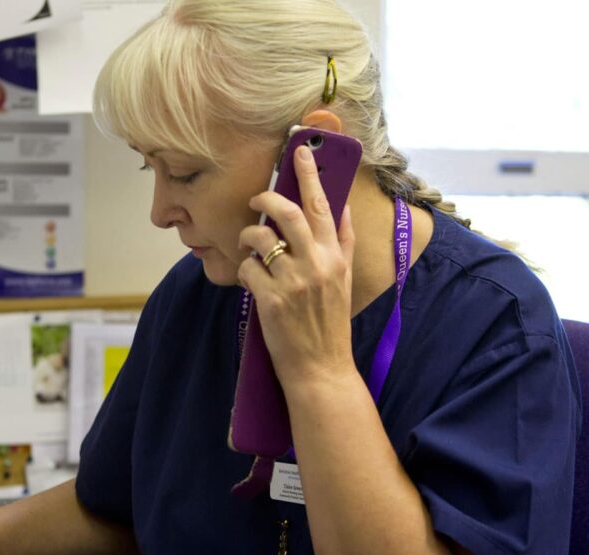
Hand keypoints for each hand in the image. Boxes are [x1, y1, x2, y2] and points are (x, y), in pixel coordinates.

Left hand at [237, 145, 357, 383]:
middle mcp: (316, 264)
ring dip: (249, 237)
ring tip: (251, 248)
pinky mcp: (271, 300)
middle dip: (264, 198)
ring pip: (260, 237)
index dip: (308, 175)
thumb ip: (343, 242)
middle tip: (255, 199)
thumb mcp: (344, 279)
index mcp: (335, 257)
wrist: (321, 369)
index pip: (322, 205)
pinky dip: (245, 270)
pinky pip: (247, 268)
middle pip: (286, 212)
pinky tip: (252, 281)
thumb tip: (342, 207)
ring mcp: (293, 282)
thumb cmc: (330, 324)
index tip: (299, 150)